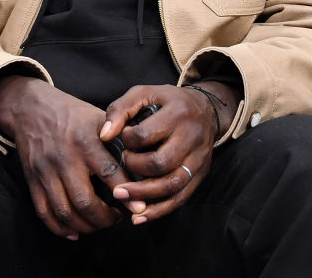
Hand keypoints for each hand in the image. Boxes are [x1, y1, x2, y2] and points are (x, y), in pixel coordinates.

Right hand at [0, 75, 133, 238]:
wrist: (32, 109)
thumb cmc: (73, 114)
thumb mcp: (98, 118)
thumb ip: (119, 139)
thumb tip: (143, 162)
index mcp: (85, 140)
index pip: (108, 172)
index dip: (126, 192)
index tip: (139, 207)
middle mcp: (64, 158)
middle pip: (84, 200)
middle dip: (104, 218)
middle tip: (117, 218)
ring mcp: (46, 171)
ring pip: (65, 211)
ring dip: (86, 226)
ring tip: (100, 224)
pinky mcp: (32, 181)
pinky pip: (45, 213)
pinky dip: (60, 228)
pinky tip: (76, 231)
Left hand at [101, 82, 239, 224]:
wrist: (206, 110)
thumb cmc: (168, 102)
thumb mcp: (145, 93)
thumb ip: (121, 109)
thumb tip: (105, 136)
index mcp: (177, 113)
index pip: (146, 134)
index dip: (127, 140)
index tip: (122, 139)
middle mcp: (192, 137)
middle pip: (159, 163)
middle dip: (133, 169)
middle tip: (122, 164)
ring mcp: (199, 158)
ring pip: (171, 184)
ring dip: (143, 195)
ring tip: (120, 196)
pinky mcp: (200, 174)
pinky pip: (181, 198)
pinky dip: (159, 211)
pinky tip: (139, 216)